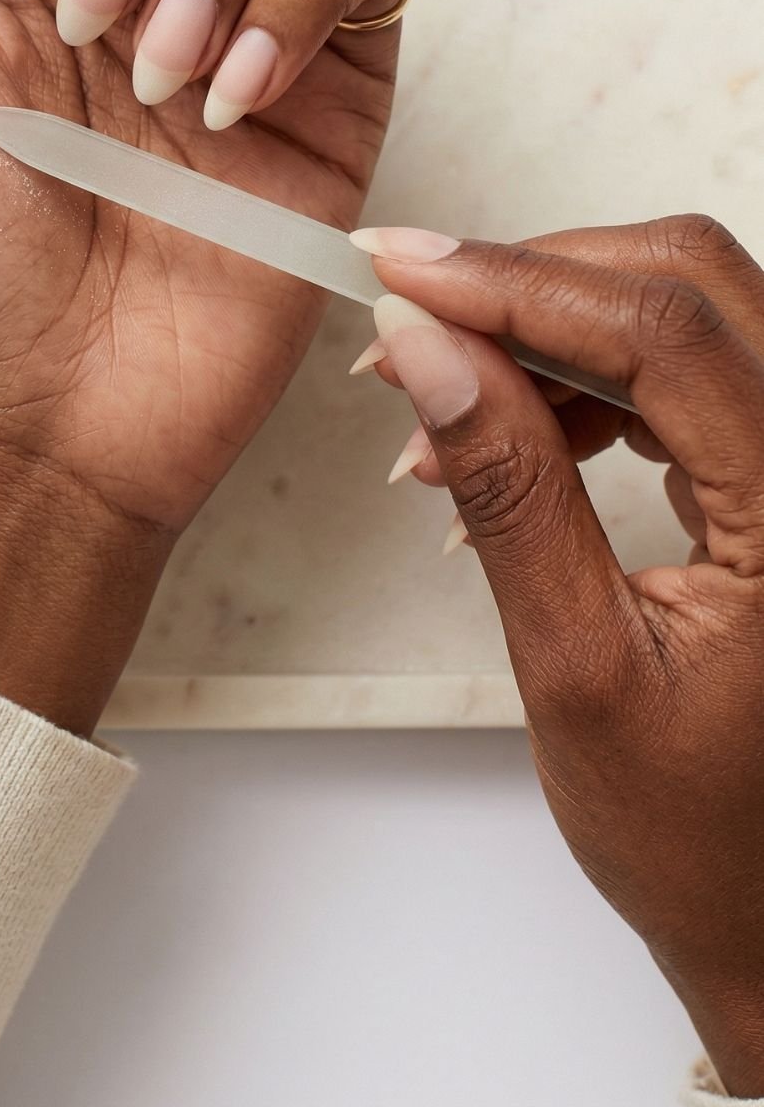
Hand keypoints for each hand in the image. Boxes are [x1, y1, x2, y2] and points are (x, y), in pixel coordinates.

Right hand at [355, 214, 763, 1096]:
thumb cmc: (704, 834)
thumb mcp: (578, 667)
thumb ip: (507, 492)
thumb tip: (430, 352)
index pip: (663, 332)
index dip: (516, 282)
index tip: (401, 272)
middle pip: (688, 284)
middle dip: (533, 283)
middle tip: (409, 315)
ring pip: (685, 312)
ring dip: (551, 333)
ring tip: (438, 415)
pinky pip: (688, 370)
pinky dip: (587, 381)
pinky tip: (507, 432)